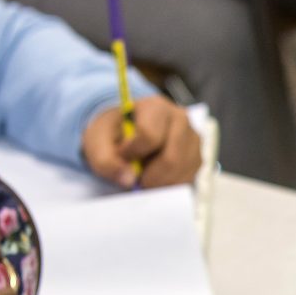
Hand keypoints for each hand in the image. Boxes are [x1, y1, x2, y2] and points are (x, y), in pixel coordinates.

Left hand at [81, 95, 199, 188]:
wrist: (127, 132)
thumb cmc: (114, 133)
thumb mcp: (98, 140)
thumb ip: (105, 160)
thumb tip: (128, 180)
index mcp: (156, 108)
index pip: (149, 135)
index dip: (133, 153)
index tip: (122, 155)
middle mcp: (181, 120)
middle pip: (171, 159)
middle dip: (149, 177)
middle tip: (135, 179)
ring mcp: (193, 140)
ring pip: (181, 173)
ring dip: (160, 184)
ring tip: (144, 176)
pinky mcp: (198, 158)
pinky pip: (187, 180)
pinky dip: (169, 186)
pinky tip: (157, 178)